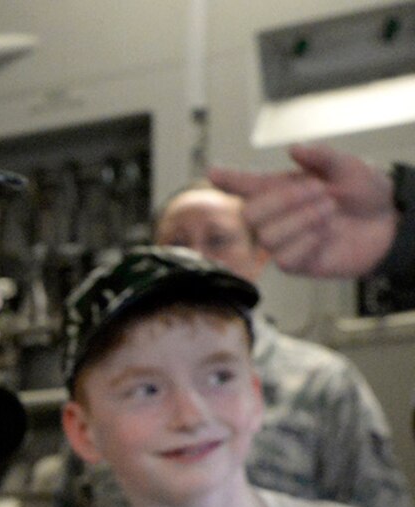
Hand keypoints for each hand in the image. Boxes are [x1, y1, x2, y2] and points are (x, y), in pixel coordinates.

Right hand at [210, 144, 397, 278]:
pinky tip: (327, 233)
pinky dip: (310, 241)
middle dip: (285, 201)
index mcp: (281, 188)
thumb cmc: (364, 194)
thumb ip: (321, 156)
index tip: (212, 172)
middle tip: (320, 191)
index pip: (245, 185)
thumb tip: (295, 149)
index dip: (228, 179)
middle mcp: (276, 216)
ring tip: (330, 211)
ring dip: (304, 220)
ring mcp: (283, 241)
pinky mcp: (296, 263)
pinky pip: (286, 257)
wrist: (388, 222)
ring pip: (269, 237)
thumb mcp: (348, 167)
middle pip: (250, 215)